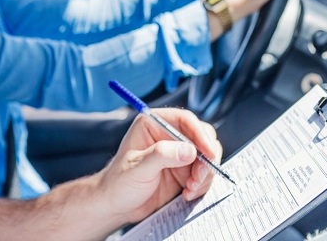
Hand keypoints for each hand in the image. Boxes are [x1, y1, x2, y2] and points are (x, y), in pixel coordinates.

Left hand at [96, 108, 220, 225]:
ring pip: (207, 156)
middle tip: (198, 177)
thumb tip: (189, 150)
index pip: (185, 120)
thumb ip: (162, 156)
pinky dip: (202, 184)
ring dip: (204, 174)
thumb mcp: (137, 168)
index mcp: (154, 124)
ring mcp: (179, 153)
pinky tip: (187, 193)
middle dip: (206, 158)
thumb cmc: (119, 183)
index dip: (200, 134)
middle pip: (202, 137)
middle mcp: (169, 135)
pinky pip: (204, 173)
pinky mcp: (185, 170)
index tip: (209, 153)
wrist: (117, 206)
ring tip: (189, 189)